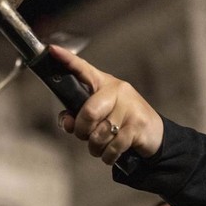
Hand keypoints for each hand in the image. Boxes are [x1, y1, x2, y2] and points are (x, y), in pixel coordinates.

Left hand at [50, 45, 163, 163]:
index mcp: (103, 83)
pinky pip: (113, 146)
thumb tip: (67, 123)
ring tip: (101, 146)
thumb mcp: (99, 115)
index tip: (51, 50)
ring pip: (100, 133)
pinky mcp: (138, 124)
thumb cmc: (119, 121)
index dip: (67, 60)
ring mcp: (129, 107)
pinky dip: (107, 155)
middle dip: (82, 130)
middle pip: (89, 112)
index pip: (83, 69)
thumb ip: (77, 117)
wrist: (153, 133)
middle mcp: (117, 90)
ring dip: (95, 147)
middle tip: (86, 136)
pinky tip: (110, 153)